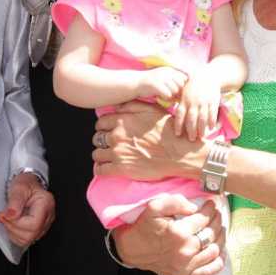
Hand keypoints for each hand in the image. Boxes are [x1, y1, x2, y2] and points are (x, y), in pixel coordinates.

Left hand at [0, 173, 54, 247]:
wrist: (28, 185)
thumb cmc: (26, 184)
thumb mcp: (19, 187)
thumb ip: (15, 201)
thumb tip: (10, 215)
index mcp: (46, 204)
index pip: (34, 224)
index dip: (16, 223)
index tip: (5, 215)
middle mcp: (48, 216)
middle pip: (31, 235)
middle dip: (12, 227)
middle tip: (4, 216)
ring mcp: (44, 225)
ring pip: (27, 240)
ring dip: (13, 232)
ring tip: (8, 219)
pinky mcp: (37, 230)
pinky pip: (25, 240)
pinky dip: (15, 234)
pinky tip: (12, 223)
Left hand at [93, 102, 207, 180]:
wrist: (179, 152)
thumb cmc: (167, 130)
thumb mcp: (151, 109)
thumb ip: (131, 105)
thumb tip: (116, 106)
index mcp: (122, 120)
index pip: (101, 123)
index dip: (103, 127)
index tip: (108, 131)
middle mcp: (117, 136)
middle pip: (97, 138)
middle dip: (102, 140)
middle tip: (110, 144)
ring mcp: (118, 153)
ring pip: (96, 154)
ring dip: (100, 154)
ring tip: (107, 156)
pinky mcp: (121, 169)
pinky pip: (100, 169)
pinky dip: (100, 169)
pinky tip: (104, 168)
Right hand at [112, 194, 224, 274]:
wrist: (132, 249)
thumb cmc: (144, 226)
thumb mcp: (154, 207)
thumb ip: (175, 202)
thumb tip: (194, 207)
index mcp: (179, 233)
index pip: (204, 219)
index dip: (210, 209)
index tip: (211, 204)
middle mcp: (185, 251)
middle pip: (211, 234)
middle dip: (217, 220)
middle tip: (217, 214)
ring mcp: (186, 266)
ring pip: (214, 251)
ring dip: (220, 238)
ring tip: (219, 229)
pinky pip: (209, 271)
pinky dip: (218, 262)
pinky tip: (219, 251)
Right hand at [137, 65, 186, 102]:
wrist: (134, 83)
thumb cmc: (151, 84)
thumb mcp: (164, 79)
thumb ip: (174, 82)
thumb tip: (187, 91)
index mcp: (170, 69)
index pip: (184, 78)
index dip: (182, 86)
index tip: (177, 92)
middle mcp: (166, 71)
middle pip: (181, 84)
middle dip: (178, 92)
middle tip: (171, 96)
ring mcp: (160, 77)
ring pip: (175, 90)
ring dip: (171, 96)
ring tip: (164, 96)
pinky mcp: (155, 84)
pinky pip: (167, 94)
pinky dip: (165, 98)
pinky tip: (159, 97)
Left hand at [174, 74, 220, 141]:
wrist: (208, 76)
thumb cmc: (193, 85)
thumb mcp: (184, 91)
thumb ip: (180, 102)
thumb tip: (173, 113)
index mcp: (185, 99)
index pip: (180, 114)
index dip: (178, 125)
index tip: (178, 134)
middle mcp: (194, 102)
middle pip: (192, 119)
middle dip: (191, 130)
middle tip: (191, 139)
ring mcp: (204, 102)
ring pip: (202, 118)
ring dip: (202, 129)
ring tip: (201, 137)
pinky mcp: (213, 101)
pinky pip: (212, 113)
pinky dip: (211, 121)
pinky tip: (210, 128)